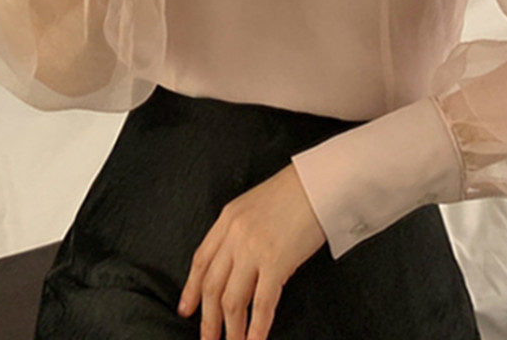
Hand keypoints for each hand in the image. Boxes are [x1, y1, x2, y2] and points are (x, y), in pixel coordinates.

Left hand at [177, 163, 326, 339]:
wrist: (320, 181)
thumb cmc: (296, 189)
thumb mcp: (256, 203)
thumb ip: (242, 229)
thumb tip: (240, 262)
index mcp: (228, 218)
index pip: (201, 260)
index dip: (191, 289)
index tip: (186, 310)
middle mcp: (235, 235)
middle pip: (212, 286)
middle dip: (207, 319)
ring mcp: (254, 249)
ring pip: (232, 301)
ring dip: (231, 330)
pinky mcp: (276, 262)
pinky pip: (261, 304)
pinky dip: (257, 328)